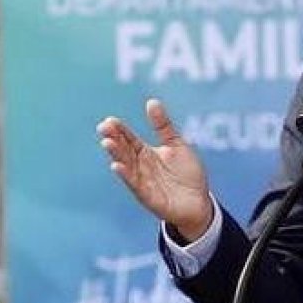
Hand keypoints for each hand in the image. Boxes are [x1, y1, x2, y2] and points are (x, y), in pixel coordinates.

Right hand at [97, 98, 212, 241]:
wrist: (199, 202)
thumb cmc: (186, 173)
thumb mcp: (176, 145)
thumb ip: (163, 126)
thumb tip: (151, 101)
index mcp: (146, 153)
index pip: (129, 139)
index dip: (120, 130)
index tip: (110, 120)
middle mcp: (141, 166)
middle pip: (124, 150)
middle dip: (114, 139)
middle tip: (104, 127)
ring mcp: (143, 181)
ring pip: (126, 165)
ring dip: (116, 154)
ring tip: (107, 142)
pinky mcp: (148, 196)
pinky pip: (135, 185)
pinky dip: (126, 175)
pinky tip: (117, 165)